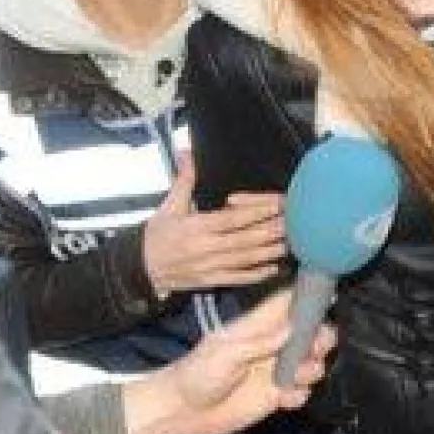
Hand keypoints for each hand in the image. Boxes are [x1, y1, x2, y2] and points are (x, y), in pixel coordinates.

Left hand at [124, 289, 336, 433]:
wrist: (182, 412)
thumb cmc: (197, 374)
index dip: (307, 299)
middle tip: (316, 349)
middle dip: (320, 338)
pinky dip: (299, 395)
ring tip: (298, 377)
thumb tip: (293, 329)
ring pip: (310, 363)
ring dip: (312, 368)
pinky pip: (301, 392)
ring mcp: (275, 371)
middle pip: (308, 334)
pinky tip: (284, 399)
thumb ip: (260, 342)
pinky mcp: (276, 397)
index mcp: (257, 327)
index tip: (328, 300)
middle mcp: (271, 346)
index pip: (287, 304)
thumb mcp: (225, 353)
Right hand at [142, 154, 285, 296]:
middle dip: (270, 231)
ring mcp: (210, 267)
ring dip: (268, 251)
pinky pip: (237, 278)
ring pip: (244, 259)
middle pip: (244, 239)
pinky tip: (273, 268)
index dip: (257, 212)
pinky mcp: (210, 281)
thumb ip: (184, 181)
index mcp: (197, 227)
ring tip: (289, 243)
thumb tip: (187, 153)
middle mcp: (206, 248)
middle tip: (294, 223)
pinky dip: (255, 274)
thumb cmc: (156, 235)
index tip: (278, 205)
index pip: (233, 219)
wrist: (140, 269)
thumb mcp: (168, 206)